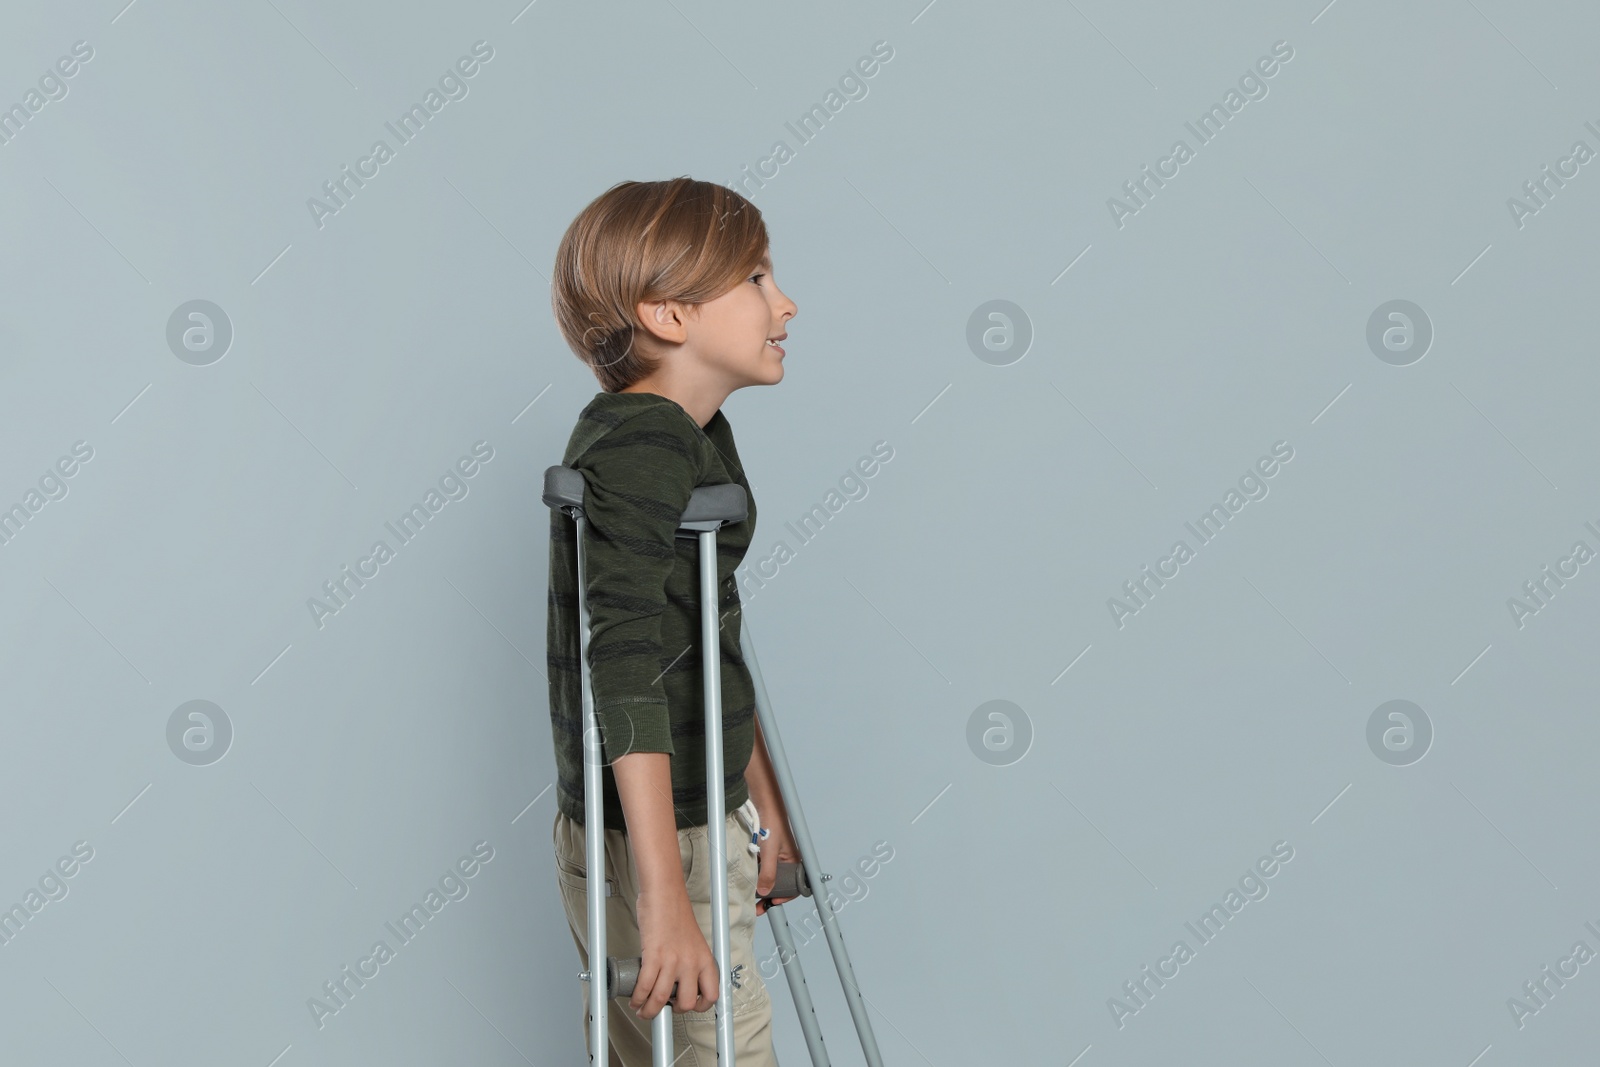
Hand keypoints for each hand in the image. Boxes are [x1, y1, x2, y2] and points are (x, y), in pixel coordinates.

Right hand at [632, 888, 719, 1017]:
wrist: (664, 892)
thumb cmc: (675, 911)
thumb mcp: (693, 941)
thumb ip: (691, 961)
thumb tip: (680, 980)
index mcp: (705, 959)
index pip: (712, 994)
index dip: (701, 1007)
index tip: (690, 1007)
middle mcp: (692, 962)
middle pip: (687, 1003)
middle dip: (673, 1011)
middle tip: (664, 1007)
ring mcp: (673, 960)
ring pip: (661, 999)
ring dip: (649, 1011)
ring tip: (643, 1010)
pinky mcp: (654, 955)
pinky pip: (645, 986)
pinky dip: (638, 997)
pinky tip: (635, 999)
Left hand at [754, 804, 799, 915]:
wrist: (763, 803)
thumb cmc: (773, 822)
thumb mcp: (769, 852)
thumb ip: (768, 873)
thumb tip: (764, 891)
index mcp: (794, 861)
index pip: (794, 886)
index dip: (783, 897)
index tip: (770, 903)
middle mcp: (786, 859)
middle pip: (779, 883)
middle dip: (769, 893)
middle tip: (757, 904)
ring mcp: (775, 855)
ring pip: (769, 875)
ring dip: (760, 882)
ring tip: (750, 891)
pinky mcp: (765, 850)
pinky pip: (761, 865)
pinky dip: (755, 871)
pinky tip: (747, 873)